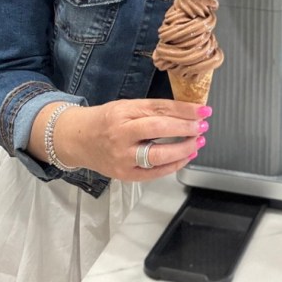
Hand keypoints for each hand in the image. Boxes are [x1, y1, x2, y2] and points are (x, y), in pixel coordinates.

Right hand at [36, 99, 211, 181]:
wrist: (77, 140)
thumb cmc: (105, 120)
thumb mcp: (126, 106)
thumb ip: (152, 109)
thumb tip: (186, 110)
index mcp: (123, 112)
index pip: (159, 108)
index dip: (185, 109)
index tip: (203, 110)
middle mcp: (121, 134)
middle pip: (159, 129)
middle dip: (186, 127)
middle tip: (202, 125)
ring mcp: (122, 157)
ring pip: (158, 155)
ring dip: (184, 149)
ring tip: (198, 141)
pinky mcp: (125, 174)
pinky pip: (154, 173)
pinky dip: (174, 165)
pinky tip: (186, 156)